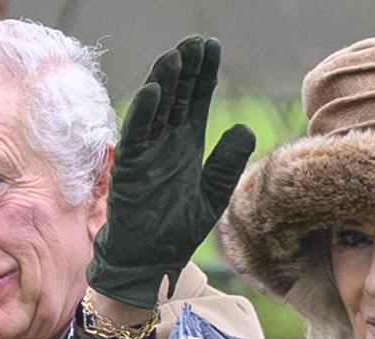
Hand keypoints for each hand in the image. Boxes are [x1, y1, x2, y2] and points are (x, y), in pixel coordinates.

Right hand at [86, 36, 256, 308]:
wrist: (151, 261)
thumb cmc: (177, 230)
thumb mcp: (213, 196)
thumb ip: (227, 163)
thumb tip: (243, 128)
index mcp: (187, 145)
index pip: (196, 100)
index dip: (203, 74)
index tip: (212, 47)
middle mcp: (166, 142)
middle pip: (177, 96)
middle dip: (186, 69)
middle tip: (195, 41)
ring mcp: (147, 152)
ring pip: (156, 109)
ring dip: (165, 82)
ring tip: (175, 56)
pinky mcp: (131, 168)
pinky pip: (138, 135)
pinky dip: (145, 113)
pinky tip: (155, 91)